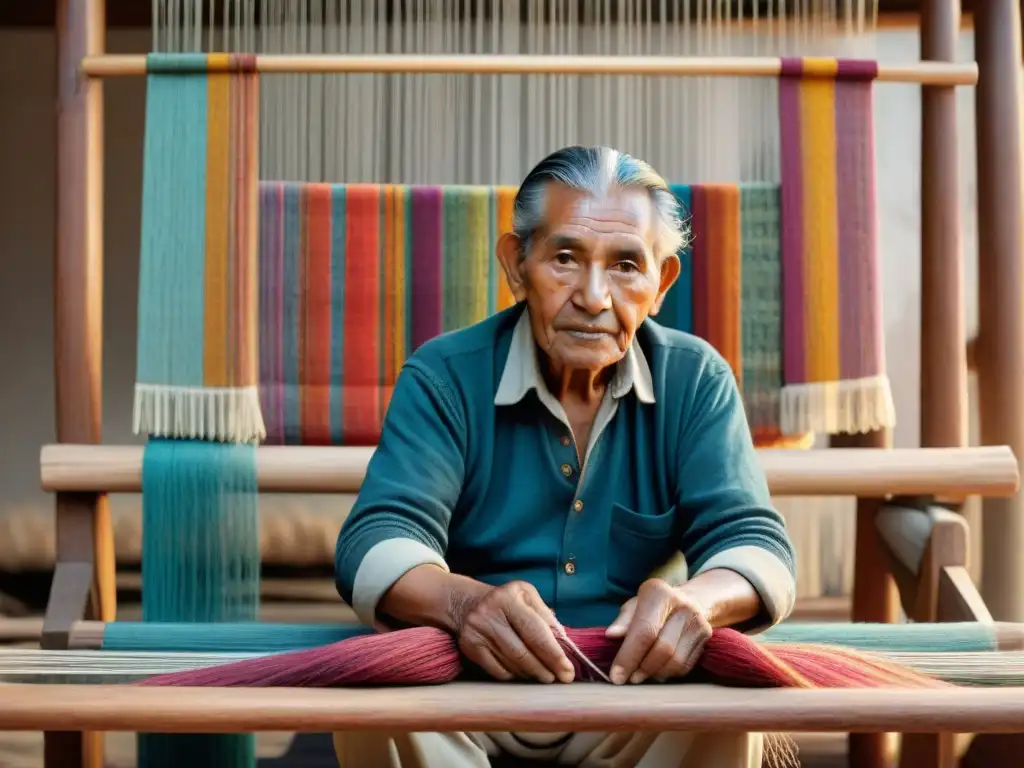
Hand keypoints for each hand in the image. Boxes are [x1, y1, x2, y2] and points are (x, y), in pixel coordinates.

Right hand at [452, 580, 575, 683]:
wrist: (467, 602)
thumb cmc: (506, 601)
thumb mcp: (527, 597)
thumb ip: (546, 617)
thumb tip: (563, 643)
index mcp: (508, 598)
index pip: (535, 632)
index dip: (554, 655)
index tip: (568, 671)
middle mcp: (490, 614)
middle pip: (522, 652)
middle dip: (544, 669)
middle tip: (559, 678)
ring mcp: (477, 631)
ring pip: (511, 664)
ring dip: (531, 674)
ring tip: (544, 676)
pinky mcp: (469, 647)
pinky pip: (497, 671)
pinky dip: (514, 675)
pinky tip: (523, 673)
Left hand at [605, 578, 711, 684]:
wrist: (691, 599)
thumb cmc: (654, 605)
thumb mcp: (635, 606)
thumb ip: (623, 621)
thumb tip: (611, 635)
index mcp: (659, 593)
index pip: (644, 630)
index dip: (629, 656)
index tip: (616, 676)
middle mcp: (683, 606)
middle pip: (662, 648)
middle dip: (642, 668)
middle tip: (628, 679)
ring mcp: (698, 621)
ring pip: (676, 661)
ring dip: (655, 673)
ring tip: (641, 675)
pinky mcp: (706, 636)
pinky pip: (686, 665)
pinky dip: (668, 673)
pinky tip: (657, 671)